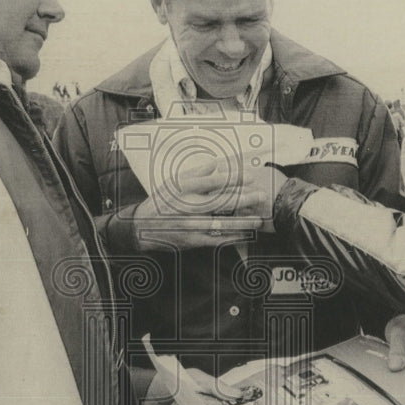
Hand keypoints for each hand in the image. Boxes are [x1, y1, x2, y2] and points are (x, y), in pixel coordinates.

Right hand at [133, 161, 266, 250]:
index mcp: (184, 188)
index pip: (214, 181)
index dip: (235, 178)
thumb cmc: (161, 201)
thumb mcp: (174, 181)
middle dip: (244, 198)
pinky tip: (244, 236)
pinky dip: (231, 238)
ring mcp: (190, 224)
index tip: (251, 176)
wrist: (142, 227)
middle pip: (221, 201)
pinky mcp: (191, 240)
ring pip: (221, 222)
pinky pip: (215, 239)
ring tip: (258, 219)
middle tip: (262, 195)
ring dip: (242, 221)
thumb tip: (216, 164)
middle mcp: (188, 206)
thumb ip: (196, 173)